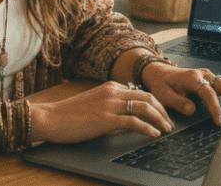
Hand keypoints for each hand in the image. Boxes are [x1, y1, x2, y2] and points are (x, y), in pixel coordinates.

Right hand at [32, 81, 172, 143]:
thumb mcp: (93, 102)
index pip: (141, 91)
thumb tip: (125, 112)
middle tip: (169, 122)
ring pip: (145, 108)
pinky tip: (154, 134)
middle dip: (162, 110)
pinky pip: (134, 122)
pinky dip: (148, 128)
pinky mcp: (107, 119)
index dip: (155, 103)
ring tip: (166, 129)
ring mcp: (110, 104)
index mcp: (111, 86)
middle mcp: (113, 92)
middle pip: (148, 97)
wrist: (51, 118)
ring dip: (159, 119)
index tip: (162, 113)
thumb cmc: (69, 114)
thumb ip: (110, 102)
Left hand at [143, 63, 220, 126]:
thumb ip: (178, 102)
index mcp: (191, 77)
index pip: (208, 93)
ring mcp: (209, 75)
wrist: (161, 73)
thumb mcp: (163, 95)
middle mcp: (203, 74)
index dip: (215, 107)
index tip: (220, 122)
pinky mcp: (212, 79)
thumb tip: (192, 110)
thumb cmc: (162, 85)